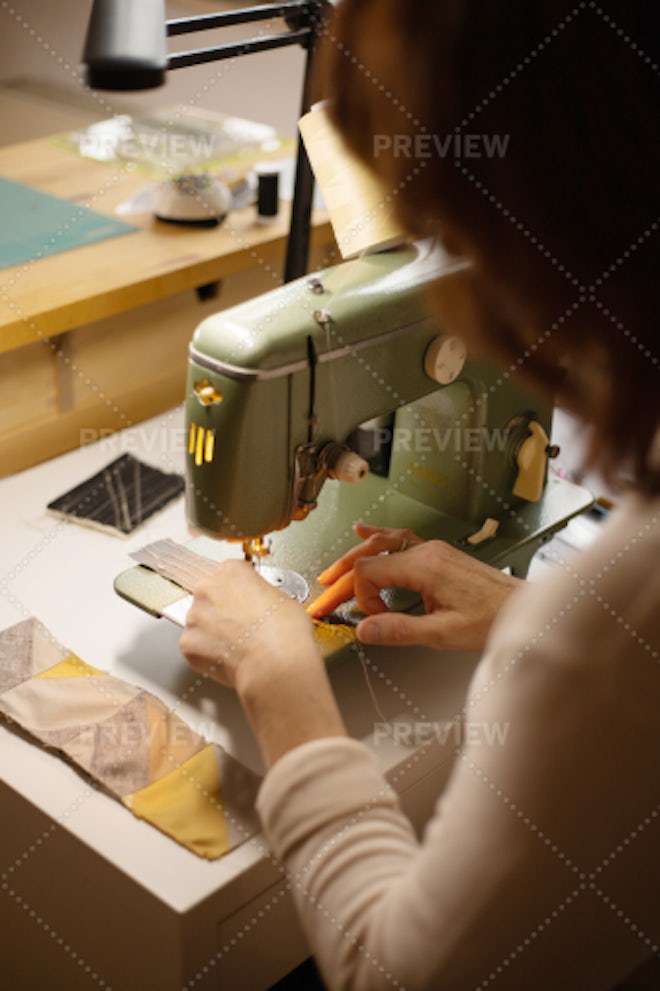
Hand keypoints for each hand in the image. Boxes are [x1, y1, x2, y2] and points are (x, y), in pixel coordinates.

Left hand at [180, 560, 345, 767]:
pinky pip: (196, 650)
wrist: (279, 669)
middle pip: (208, 598)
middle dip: (223, 615)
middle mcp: (207, 590)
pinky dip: (209, 658)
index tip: (244, 606)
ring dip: (215, 637)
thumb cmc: (290, 636)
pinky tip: (232, 663)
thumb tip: (263, 604)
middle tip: (245, 634)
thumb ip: (264, 596)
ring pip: (200, 625)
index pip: (228, 574)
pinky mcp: (188, 646)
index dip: (239, 594)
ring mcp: (194, 618)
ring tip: (242, 652)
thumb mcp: (286, 601)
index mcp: (232, 572)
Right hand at [308, 523, 522, 651]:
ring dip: (357, 557)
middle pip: (370, 553)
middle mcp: (427, 551)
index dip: (361, 596)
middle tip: (324, 594)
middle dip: (344, 575)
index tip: (373, 617)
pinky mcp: (439, 555)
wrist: (523, 608)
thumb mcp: (442, 634)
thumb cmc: (492, 619)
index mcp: (425, 566)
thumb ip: (399, 630)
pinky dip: (378, 538)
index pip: (370, 571)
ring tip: (334, 572)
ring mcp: (434, 550)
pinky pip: (401, 540)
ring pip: (383, 543)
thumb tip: (364, 629)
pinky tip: (364, 532)